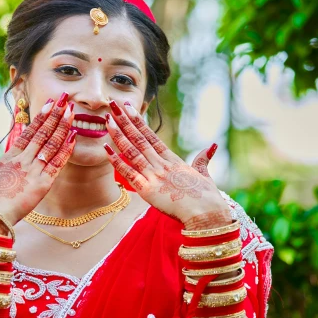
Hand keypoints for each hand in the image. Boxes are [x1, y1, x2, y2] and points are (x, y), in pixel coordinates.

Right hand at [0, 93, 75, 229]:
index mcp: (9, 159)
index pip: (27, 133)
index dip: (39, 118)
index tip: (48, 105)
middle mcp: (23, 160)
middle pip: (42, 133)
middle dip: (54, 115)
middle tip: (64, 99)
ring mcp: (34, 170)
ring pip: (52, 143)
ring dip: (62, 126)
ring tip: (70, 110)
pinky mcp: (43, 183)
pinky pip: (58, 163)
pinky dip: (66, 149)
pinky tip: (73, 136)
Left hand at [103, 101, 231, 228]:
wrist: (205, 212)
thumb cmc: (207, 197)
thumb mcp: (205, 175)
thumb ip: (203, 160)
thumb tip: (211, 146)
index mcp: (173, 160)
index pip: (151, 136)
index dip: (138, 122)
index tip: (128, 108)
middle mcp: (161, 164)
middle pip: (139, 138)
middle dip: (125, 120)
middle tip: (112, 104)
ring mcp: (154, 175)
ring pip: (132, 151)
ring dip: (118, 134)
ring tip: (107, 120)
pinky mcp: (147, 189)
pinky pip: (128, 172)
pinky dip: (116, 160)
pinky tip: (106, 148)